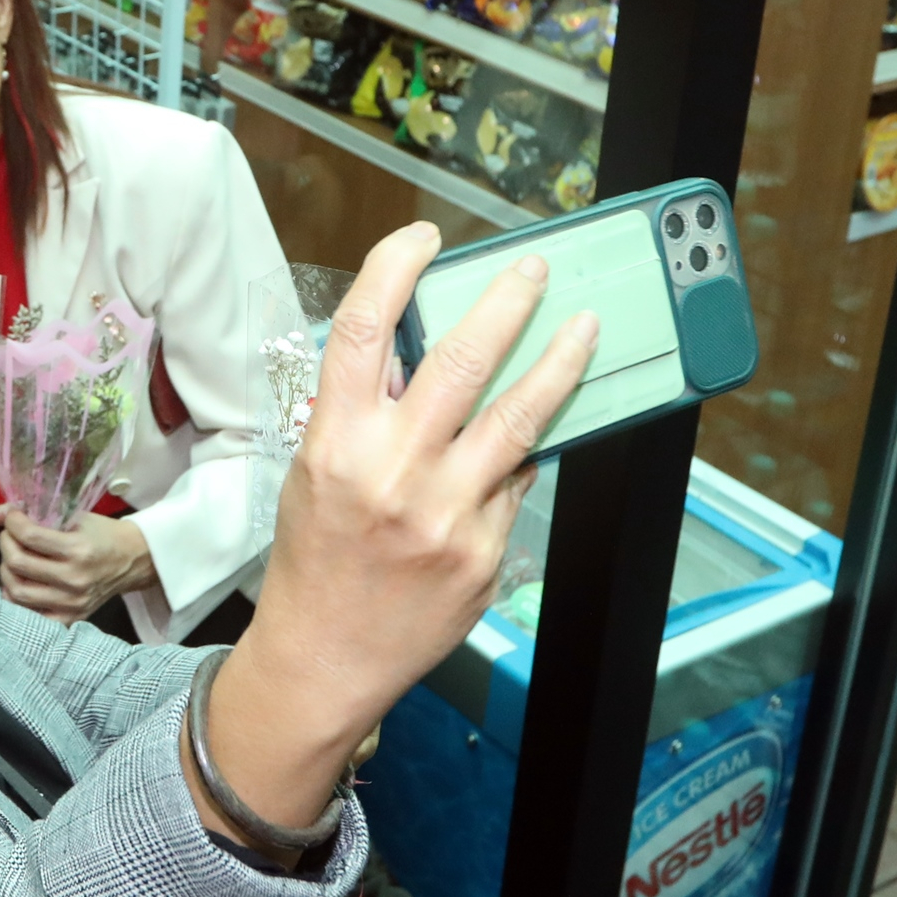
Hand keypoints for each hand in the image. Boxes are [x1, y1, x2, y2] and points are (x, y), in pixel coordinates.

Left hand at [0, 508, 156, 624]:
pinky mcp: (70, 618)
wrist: (132, 561)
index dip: (12, 522)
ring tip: (14, 559)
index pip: (29, 536)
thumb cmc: (101, 535)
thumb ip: (30, 514)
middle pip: (18, 563)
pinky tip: (21, 582)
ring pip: (17, 591)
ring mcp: (72, 603)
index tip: (13, 517)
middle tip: (10, 536)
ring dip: (7, 571)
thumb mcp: (73, 516)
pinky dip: (17, 598)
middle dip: (6, 543)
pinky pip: (29, 615)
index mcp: (78, 549)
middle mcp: (75, 579)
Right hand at [189, 222, 595, 839]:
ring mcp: (445, 514)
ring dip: (558, 362)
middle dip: (507, 303)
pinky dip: (525, 455)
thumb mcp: (313, 474)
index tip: (423, 237)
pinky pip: (518, 484)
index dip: (393, 269)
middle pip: (461, 361)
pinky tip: (533, 437)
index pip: (361, 331)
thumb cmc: (314, 562)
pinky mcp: (484, 552)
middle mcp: (391, 471)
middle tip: (534, 271)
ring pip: (519, 417)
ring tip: (583, 326)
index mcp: (335, 443)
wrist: (324, 658)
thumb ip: (364, 417)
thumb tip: (425, 360)